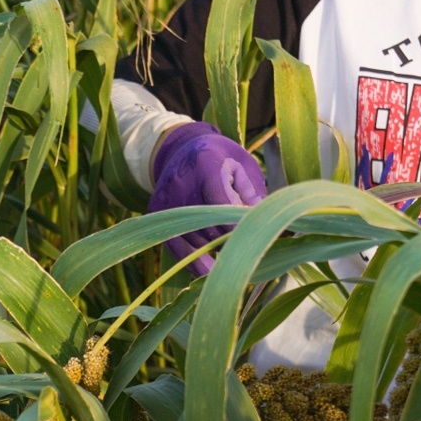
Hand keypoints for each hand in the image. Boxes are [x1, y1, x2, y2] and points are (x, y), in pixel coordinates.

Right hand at [146, 122, 266, 274]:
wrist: (182, 150)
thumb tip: (265, 228)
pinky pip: (177, 248)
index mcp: (205, 163)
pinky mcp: (156, 214)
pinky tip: (212, 270)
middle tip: (252, 248)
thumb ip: (254, 195)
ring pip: (197, 240)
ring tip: (236, 249)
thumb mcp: (243, 167)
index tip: (256, 241)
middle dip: (233, 239)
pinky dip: (195, 263)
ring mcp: (165, 200)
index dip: (239, 226)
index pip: (221, 204)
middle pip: (210, 226)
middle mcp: (180, 182)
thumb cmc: (222, 159)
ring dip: (218, 248)